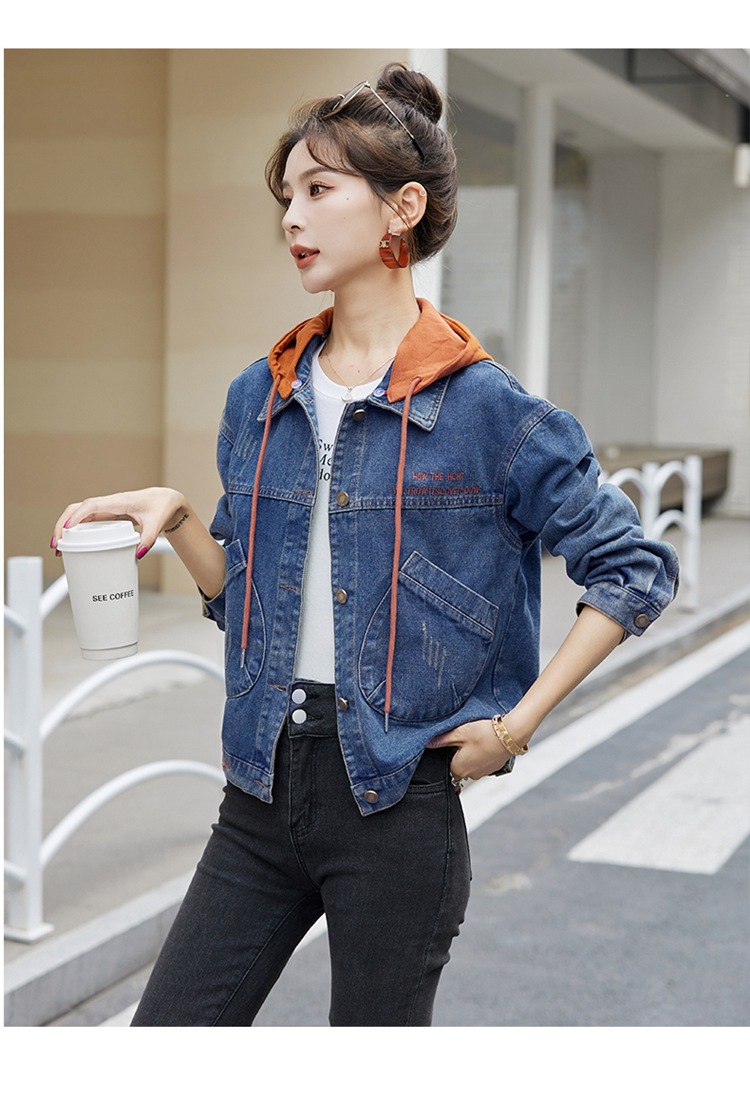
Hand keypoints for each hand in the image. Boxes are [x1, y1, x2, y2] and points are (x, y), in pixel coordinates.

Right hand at [51, 488, 186, 559]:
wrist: (165, 501)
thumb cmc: (160, 507)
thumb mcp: (157, 524)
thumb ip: (148, 539)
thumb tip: (138, 555)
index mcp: (118, 501)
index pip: (90, 505)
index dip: (76, 516)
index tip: (65, 528)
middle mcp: (108, 504)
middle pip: (77, 510)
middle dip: (62, 524)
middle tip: (56, 544)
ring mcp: (106, 510)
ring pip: (79, 516)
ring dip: (66, 528)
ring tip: (59, 548)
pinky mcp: (108, 516)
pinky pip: (87, 521)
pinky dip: (76, 531)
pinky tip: (71, 543)